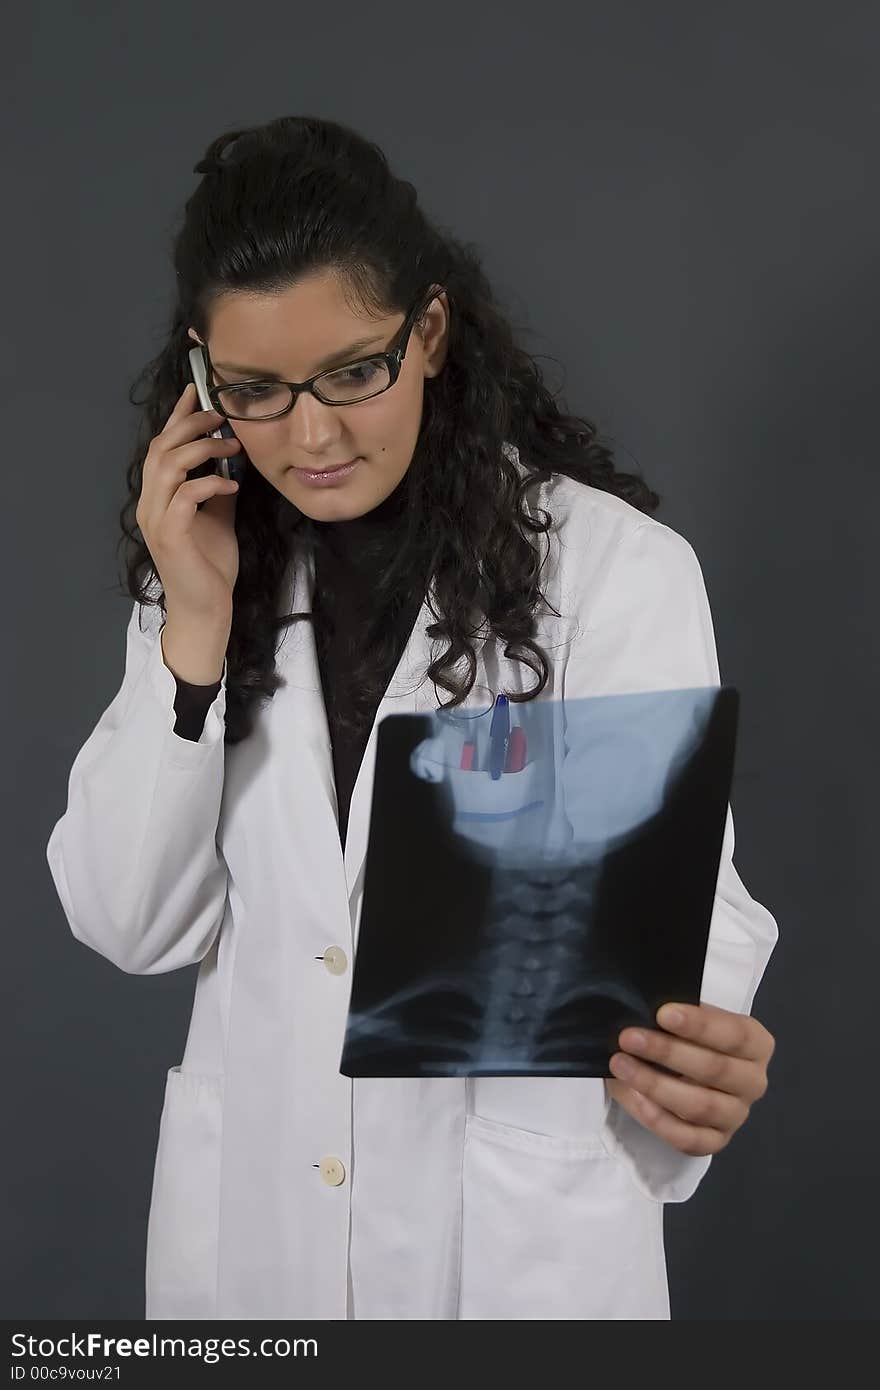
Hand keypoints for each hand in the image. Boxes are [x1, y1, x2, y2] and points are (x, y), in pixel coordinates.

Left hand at [605, 1002, 774, 1156]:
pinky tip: (633, 1096)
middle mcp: (753, 1082)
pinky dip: (658, 1119)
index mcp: (756, 1044)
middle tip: (629, 1037)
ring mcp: (736, 1116)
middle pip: (715, 1070)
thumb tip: (644, 1010)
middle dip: (667, 1052)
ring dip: (655, 1085)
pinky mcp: (715, 1141)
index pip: (735, 1034)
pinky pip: (688, 1139)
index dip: (699, 1024)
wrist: (687, 1067)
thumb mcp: (690, 1018)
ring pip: (700, 1106)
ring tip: (620, 1065)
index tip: (662, 1013)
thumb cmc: (689, 1036)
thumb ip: (678, 1016)